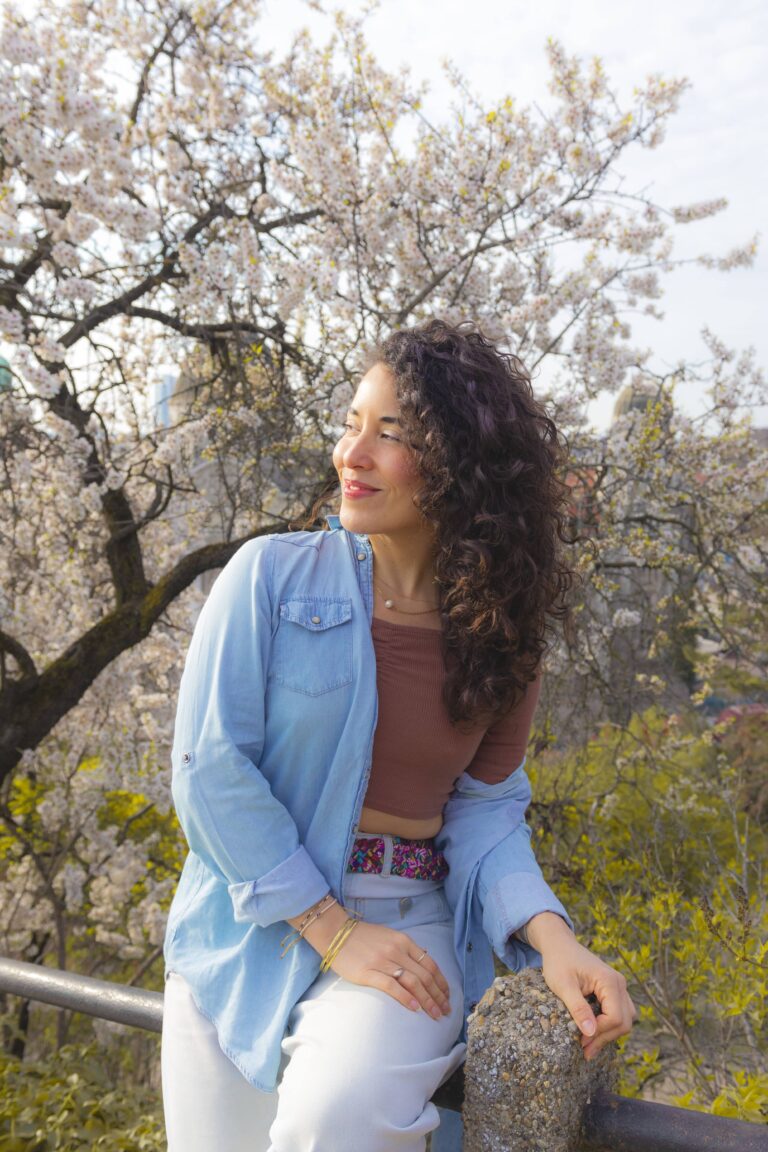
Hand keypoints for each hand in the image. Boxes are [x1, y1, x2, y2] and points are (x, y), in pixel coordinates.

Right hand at [329, 919, 452, 1021]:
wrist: (336, 932)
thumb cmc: (363, 936)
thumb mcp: (389, 935)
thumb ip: (406, 947)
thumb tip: (424, 957)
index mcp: (403, 941)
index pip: (430, 964)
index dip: (441, 982)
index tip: (447, 996)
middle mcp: (396, 950)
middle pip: (425, 976)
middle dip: (438, 996)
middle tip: (446, 1011)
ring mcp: (383, 961)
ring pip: (413, 982)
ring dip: (427, 1000)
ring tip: (435, 1014)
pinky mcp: (368, 972)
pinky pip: (392, 986)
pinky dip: (405, 998)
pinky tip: (414, 1008)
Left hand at [523, 913, 636, 1059]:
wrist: (559, 945)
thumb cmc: (559, 962)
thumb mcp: (563, 985)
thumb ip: (578, 1008)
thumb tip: (590, 1033)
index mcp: (609, 981)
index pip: (615, 1017)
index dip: (600, 1033)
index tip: (581, 1042)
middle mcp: (619, 983)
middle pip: (624, 1021)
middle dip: (605, 1038)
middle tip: (584, 1050)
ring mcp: (618, 987)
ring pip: (625, 1019)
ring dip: (609, 1034)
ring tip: (588, 1045)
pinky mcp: (613, 990)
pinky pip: (619, 1013)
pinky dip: (608, 1025)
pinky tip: (592, 1032)